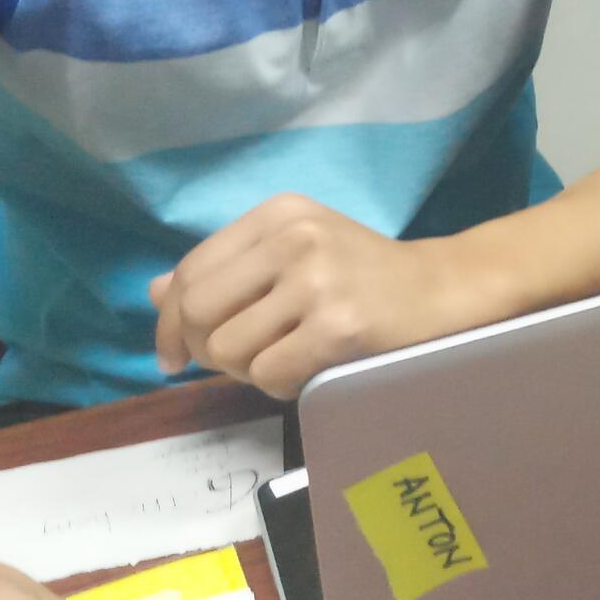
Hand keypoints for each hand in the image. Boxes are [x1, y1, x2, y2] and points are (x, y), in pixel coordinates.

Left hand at [150, 194, 464, 398]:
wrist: (445, 289)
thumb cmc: (365, 275)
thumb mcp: (295, 252)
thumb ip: (228, 270)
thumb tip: (154, 293)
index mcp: (279, 214)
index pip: (191, 272)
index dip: (170, 322)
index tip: (175, 356)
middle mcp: (295, 238)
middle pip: (199, 312)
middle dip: (205, 350)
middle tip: (236, 363)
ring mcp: (318, 280)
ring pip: (230, 350)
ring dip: (250, 371)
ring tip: (287, 360)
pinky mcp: (339, 325)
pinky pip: (270, 375)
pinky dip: (282, 385)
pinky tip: (311, 370)